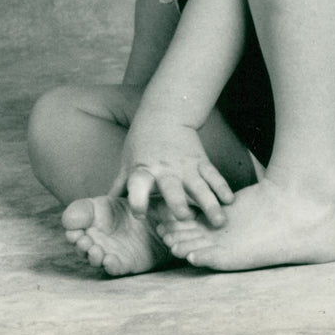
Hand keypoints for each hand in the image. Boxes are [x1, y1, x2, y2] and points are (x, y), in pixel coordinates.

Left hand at [109, 114, 233, 226]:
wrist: (165, 113)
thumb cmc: (141, 142)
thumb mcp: (127, 162)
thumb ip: (120, 186)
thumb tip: (104, 207)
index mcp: (143, 170)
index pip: (138, 185)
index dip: (137, 199)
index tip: (140, 215)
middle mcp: (165, 169)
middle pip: (171, 187)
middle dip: (177, 202)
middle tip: (185, 217)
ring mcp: (186, 165)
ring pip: (198, 185)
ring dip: (209, 203)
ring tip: (218, 221)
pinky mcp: (201, 160)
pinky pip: (213, 175)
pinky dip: (222, 188)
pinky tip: (230, 201)